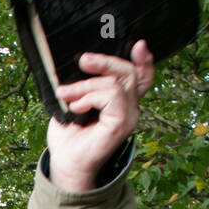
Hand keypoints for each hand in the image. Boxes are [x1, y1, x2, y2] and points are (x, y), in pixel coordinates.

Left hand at [47, 40, 153, 191]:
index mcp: (121, 102)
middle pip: (127, 72)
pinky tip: (76, 108)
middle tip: (83, 60)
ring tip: (67, 96)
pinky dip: (90, 96)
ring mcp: (129, 115)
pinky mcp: (123, 122)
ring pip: (116, 82)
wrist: (66, 165)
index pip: (140, 77)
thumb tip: (79, 64)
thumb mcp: (72, 105)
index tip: (139, 44)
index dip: (143, 60)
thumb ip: (82, 86)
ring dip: (86, 85)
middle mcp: (130, 107)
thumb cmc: (68, 138)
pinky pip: (112, 95)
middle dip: (104, 62)